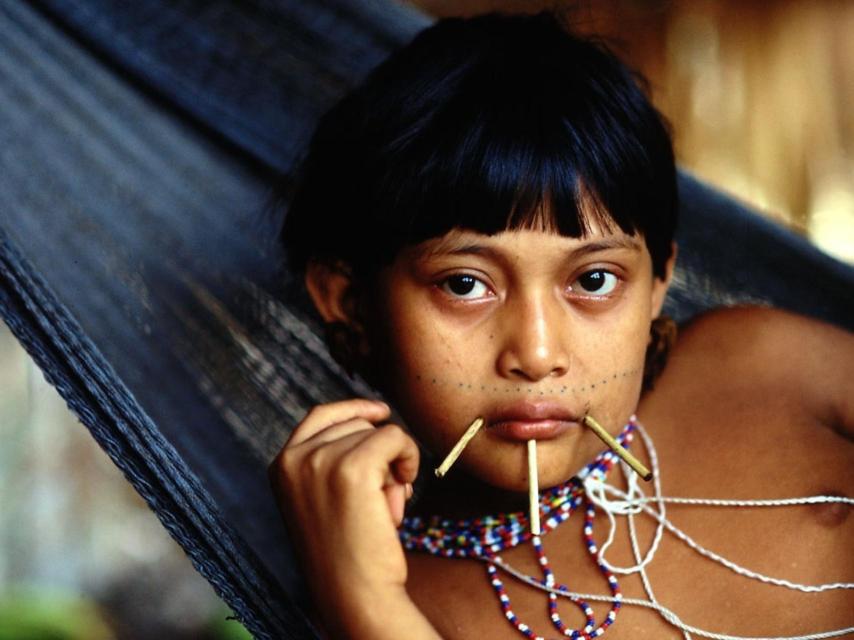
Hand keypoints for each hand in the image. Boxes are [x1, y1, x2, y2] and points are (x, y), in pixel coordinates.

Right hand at [269, 399, 426, 637]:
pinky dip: (409, 458)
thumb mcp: (325, 499)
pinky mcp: (352, 467)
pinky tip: (404, 492)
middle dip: (379, 452)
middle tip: (386, 494)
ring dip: (395, 463)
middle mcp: (294, 458)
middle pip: (355, 423)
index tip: (382, 413)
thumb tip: (377, 419)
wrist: (353, 595)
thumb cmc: (348, 554)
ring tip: (387, 505)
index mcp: (281, 465)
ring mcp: (320, 460)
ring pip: (378, 431)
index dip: (355, 408)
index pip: (320, 415)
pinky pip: (395, 438)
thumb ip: (334, 461)